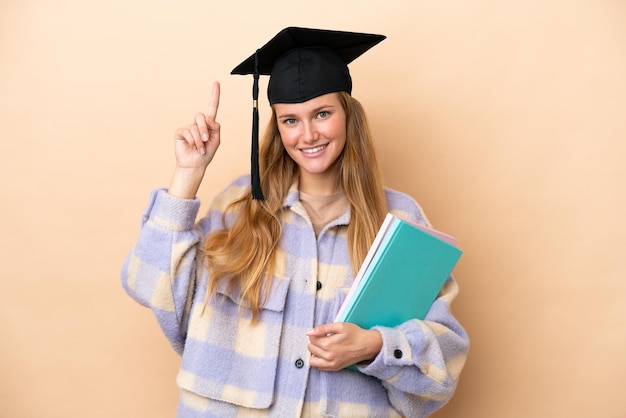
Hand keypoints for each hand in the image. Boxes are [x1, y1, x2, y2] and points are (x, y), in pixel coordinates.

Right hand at [168, 82, 220, 198]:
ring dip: (199, 139)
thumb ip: (215, 128)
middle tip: (206, 140)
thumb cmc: (206, 153)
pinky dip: (192, 141)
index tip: (216, 83)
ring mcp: (189, 127)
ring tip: (200, 148)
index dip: (214, 95)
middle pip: (202, 117)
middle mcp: (198, 123)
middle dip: (205, 130)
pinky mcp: (181, 132)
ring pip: (195, 126)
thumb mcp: (216, 140)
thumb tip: (208, 118)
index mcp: (209, 124)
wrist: (195, 164)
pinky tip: (193, 147)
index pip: (212, 107)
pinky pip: (187, 131)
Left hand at [306, 322, 382, 371]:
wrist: (367, 345)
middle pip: (311, 349)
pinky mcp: (335, 368)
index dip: (315, 334)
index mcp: (328, 344)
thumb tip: (309, 332)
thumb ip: (322, 328)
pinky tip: (324, 354)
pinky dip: (319, 361)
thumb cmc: (355, 334)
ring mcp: (332, 364)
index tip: (322, 333)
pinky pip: (319, 367)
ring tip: (322, 347)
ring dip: (314, 353)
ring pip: (312, 360)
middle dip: (314, 342)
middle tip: (323, 338)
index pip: (312, 339)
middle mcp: (328, 356)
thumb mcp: (340, 326)